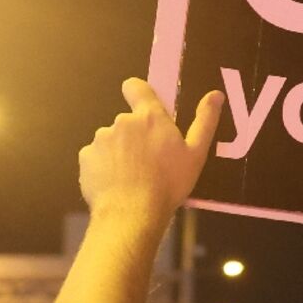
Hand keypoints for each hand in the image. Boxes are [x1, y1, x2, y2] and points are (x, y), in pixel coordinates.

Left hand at [79, 78, 223, 223]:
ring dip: (119, 152)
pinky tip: (115, 184)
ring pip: (111, 140)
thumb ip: (205, 121)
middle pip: (127, 122)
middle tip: (148, 161)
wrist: (132, 214)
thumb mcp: (196, 154)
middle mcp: (122, 122)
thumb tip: (216, 94)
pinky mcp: (86, 158)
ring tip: (131, 177)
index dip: (138, 93)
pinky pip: (96, 157)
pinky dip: (104, 167)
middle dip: (135, 136)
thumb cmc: (168, 184)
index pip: (136, 87)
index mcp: (149, 117)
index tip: (143, 108)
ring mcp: (101, 139)